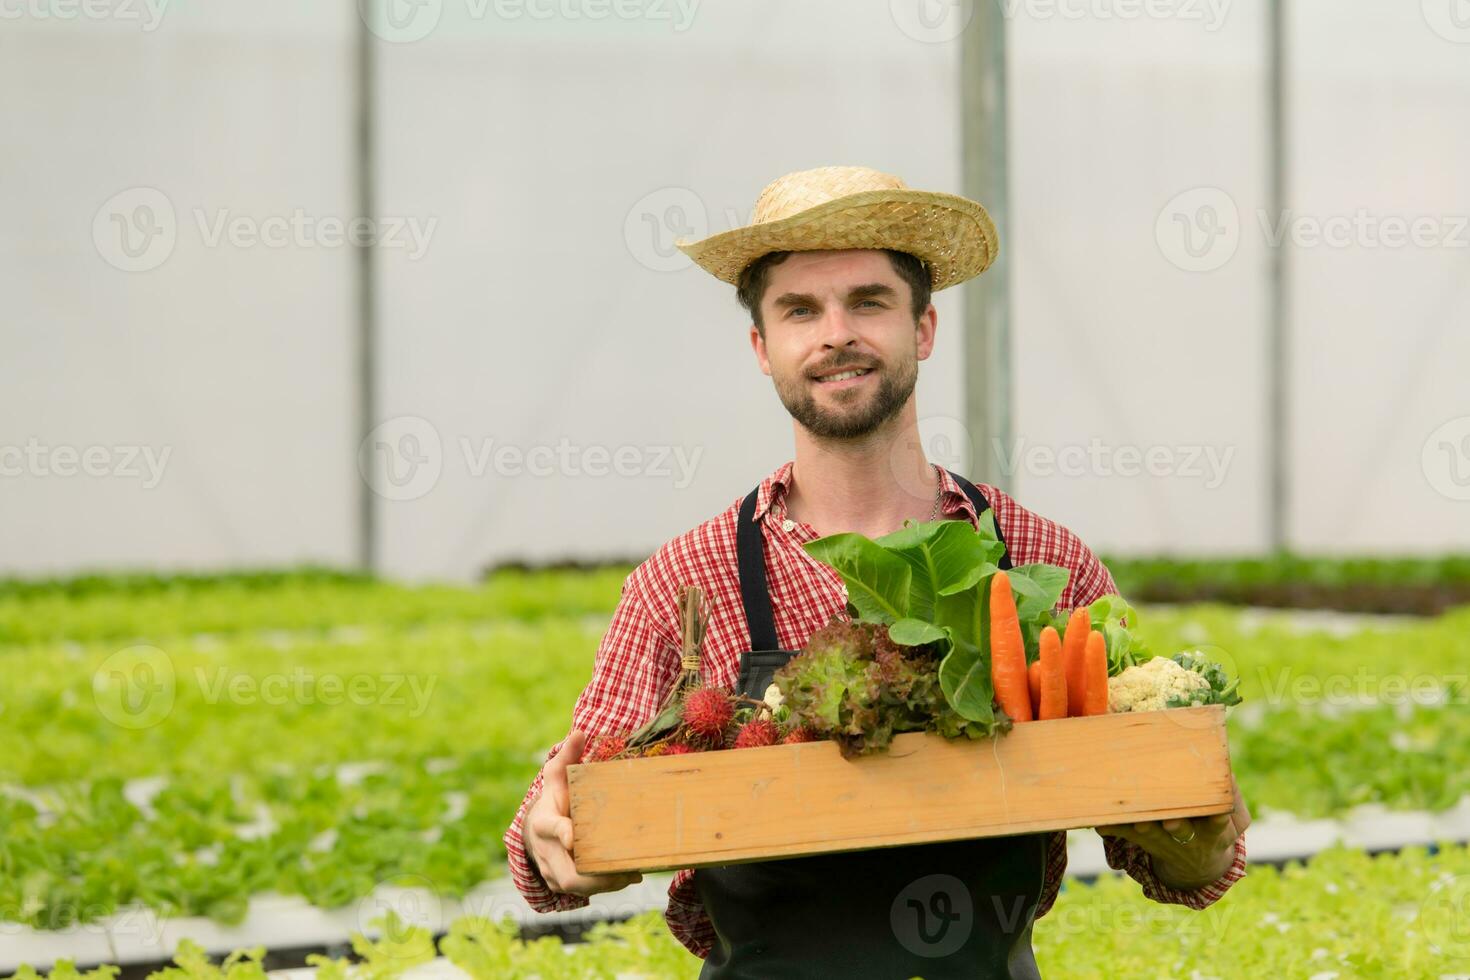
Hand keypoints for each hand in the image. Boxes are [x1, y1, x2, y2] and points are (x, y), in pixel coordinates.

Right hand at [524, 730, 643, 897]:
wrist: (536, 829)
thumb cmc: (553, 798)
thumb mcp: (556, 775)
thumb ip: (567, 756)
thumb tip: (580, 732)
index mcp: (543, 822)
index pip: (550, 828)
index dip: (561, 833)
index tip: (573, 836)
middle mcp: (545, 851)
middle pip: (568, 872)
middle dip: (597, 874)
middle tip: (626, 868)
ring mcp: (551, 871)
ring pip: (577, 887)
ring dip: (606, 883)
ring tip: (633, 872)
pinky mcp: (560, 884)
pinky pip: (582, 892)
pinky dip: (605, 886)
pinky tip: (629, 876)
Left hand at [1095, 774, 1250, 889]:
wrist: (1197, 867)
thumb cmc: (1215, 828)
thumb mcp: (1235, 819)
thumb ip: (1233, 796)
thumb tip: (1225, 770)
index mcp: (1214, 831)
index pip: (1218, 825)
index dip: (1218, 820)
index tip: (1218, 814)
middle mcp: (1188, 839)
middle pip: (1181, 832)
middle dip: (1177, 827)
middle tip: (1171, 821)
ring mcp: (1164, 842)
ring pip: (1151, 835)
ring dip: (1142, 827)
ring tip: (1137, 819)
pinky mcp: (1143, 842)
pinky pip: (1126, 835)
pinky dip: (1113, 827)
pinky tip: (1100, 820)